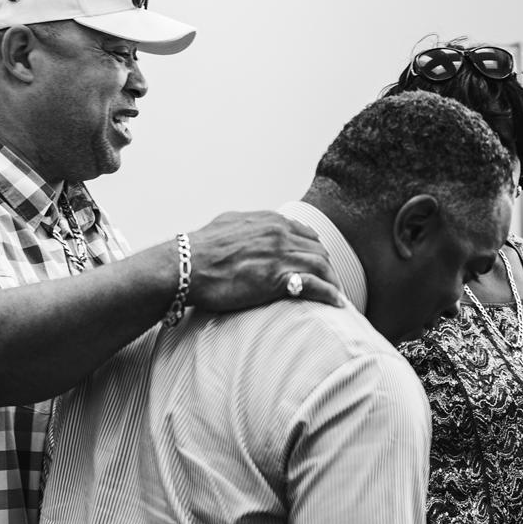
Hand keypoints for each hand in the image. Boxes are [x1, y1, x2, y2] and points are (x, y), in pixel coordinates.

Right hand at [183, 211, 344, 311]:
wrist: (185, 266)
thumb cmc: (201, 249)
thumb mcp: (228, 224)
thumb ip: (248, 225)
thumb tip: (251, 228)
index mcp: (269, 220)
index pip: (306, 233)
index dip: (314, 250)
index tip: (318, 264)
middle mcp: (279, 234)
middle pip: (318, 250)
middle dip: (326, 268)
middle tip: (330, 284)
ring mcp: (280, 255)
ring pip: (321, 266)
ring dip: (333, 282)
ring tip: (337, 296)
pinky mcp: (277, 278)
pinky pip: (314, 285)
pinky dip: (329, 293)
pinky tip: (337, 303)